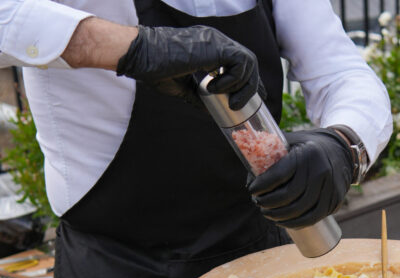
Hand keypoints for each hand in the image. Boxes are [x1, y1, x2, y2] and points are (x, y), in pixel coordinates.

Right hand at [116, 25, 258, 108]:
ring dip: (242, 86)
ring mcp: (217, 41)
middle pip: (249, 62)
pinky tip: (216, 88)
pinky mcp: (215, 46)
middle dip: (250, 87)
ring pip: (249, 62)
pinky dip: (233, 80)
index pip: (241, 62)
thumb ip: (198, 97)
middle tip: (237, 106)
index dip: (250, 81)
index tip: (255, 99)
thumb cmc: (156, 69)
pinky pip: (239, 63)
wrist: (143, 57)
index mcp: (211, 48)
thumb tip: (211, 113)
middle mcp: (217, 41)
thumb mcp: (182, 88)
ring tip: (225, 98)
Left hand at [248, 128, 353, 228]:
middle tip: (258, 203)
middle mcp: (321, 170)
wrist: (340, 151)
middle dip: (268, 203)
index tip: (252, 190)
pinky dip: (294, 223)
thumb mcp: (290, 143)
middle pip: (288, 196)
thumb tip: (250, 181)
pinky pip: (312, 218)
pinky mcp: (335, 200)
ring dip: (278, 216)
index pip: (279, 175)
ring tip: (267, 213)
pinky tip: (282, 222)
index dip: (261, 186)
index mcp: (307, 153)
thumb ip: (270, 157)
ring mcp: (330, 187)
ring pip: (299, 210)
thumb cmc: (307, 149)